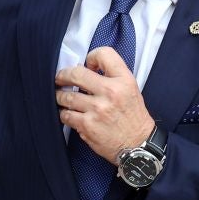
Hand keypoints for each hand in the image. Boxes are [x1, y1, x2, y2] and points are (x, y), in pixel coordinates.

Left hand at [56, 46, 153, 163]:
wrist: (138, 145)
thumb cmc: (134, 118)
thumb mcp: (131, 90)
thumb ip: (113, 77)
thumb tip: (87, 69)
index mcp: (124, 81)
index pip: (104, 54)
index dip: (91, 57)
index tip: (87, 65)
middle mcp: (111, 92)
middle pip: (76, 73)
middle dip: (63, 75)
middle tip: (60, 78)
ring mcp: (98, 109)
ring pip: (66, 96)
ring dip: (61, 96)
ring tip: (62, 97)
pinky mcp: (87, 125)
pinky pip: (66, 115)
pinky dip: (64, 113)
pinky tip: (69, 114)